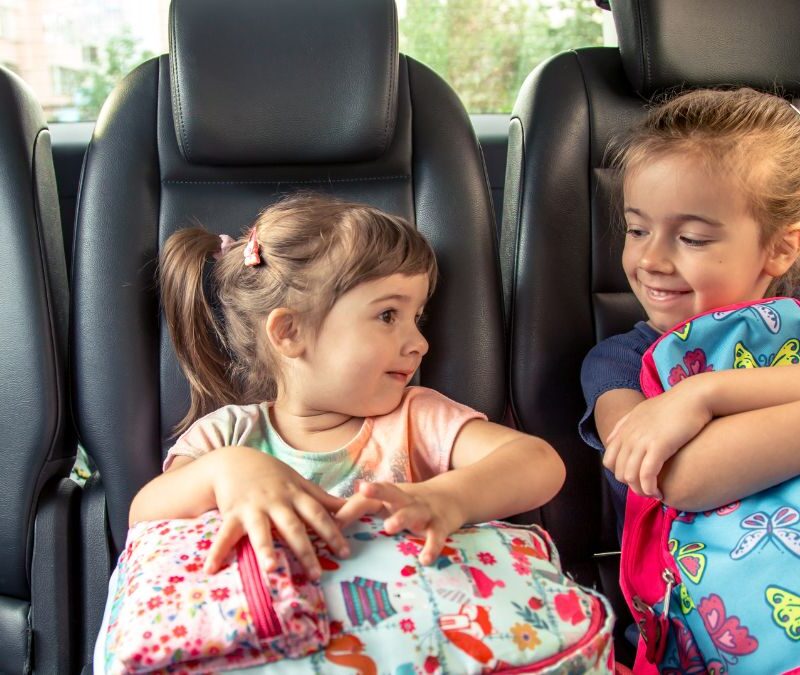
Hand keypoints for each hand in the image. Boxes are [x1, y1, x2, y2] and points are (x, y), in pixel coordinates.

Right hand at [205, 446, 348, 578]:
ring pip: (261, 530)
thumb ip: (323, 498)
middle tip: (316, 573)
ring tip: (270, 569)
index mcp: (295, 495)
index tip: (345, 552)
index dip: (332, 532)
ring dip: (265, 549)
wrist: (236, 461)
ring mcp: (253, 508)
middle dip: (305, 549)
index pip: (318, 514)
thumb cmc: (273, 476)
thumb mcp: (299, 483)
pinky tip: (210, 569)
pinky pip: (224, 534)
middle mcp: (276, 502)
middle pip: (293, 527)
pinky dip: (217, 551)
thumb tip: (350, 506)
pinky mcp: (232, 513)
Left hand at [335, 481, 463, 564]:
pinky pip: (436, 536)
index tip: (328, 522)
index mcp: (389, 496)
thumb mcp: (388, 503)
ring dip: (401, 517)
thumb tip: (328, 522)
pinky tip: (424, 560)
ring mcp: (423, 511)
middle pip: (390, 492)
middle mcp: (405, 500)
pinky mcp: (440, 525)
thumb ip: (362, 509)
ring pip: (412, 511)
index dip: (348, 508)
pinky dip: (431, 547)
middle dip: (377, 491)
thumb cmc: (410, 504)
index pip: (365, 498)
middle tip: (363, 490)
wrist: (452, 497)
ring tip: (389, 527)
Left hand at [603, 379, 712, 498]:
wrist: (694, 396)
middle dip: (631, 485)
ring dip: (640, 490)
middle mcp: (629, 436)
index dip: (621, 474)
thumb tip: (612, 438)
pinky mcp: (659, 445)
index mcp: (624, 430)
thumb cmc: (673, 405)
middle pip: (618, 471)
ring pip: (630, 476)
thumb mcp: (642, 411)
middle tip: (648, 489)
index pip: (609, 460)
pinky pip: (646, 475)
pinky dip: (650, 488)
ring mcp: (642, 440)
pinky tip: (660, 492)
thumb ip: (625, 425)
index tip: (637, 478)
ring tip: (654, 494)